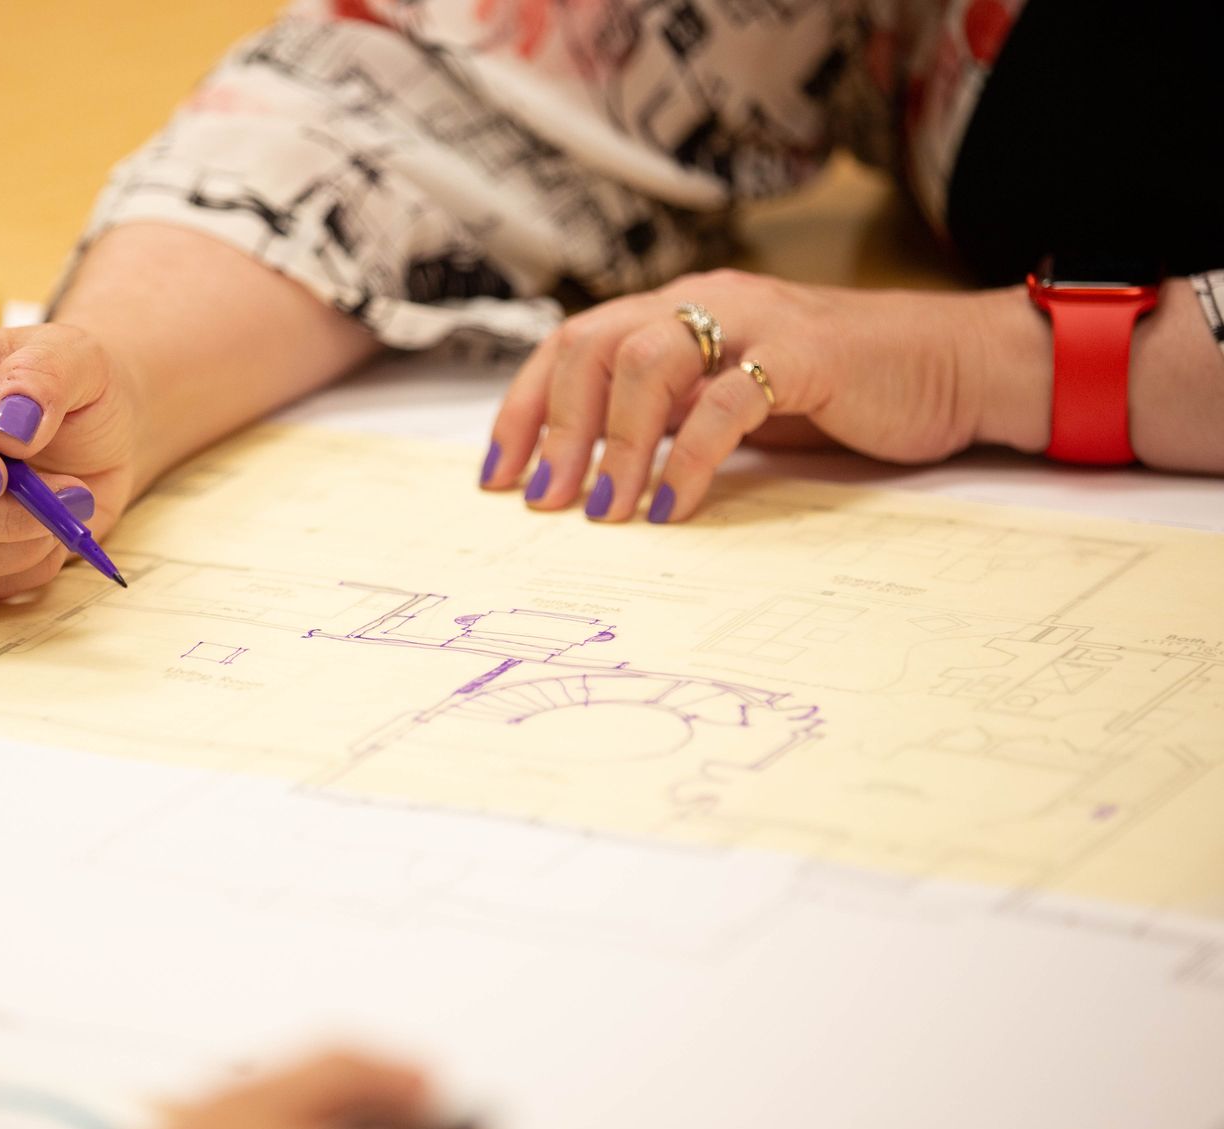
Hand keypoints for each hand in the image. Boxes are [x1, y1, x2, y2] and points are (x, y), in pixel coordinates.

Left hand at [480, 268, 996, 521]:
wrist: (950, 366)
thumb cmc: (834, 390)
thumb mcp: (729, 398)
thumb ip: (667, 414)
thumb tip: (586, 470)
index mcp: (677, 307)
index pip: (571, 344)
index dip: (525, 407)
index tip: (497, 476)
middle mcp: (705, 300)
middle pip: (593, 346)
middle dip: (557, 428)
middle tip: (543, 501)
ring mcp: (753, 321)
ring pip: (647, 362)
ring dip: (612, 443)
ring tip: (602, 510)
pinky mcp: (804, 355)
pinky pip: (725, 402)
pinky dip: (686, 459)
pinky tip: (668, 505)